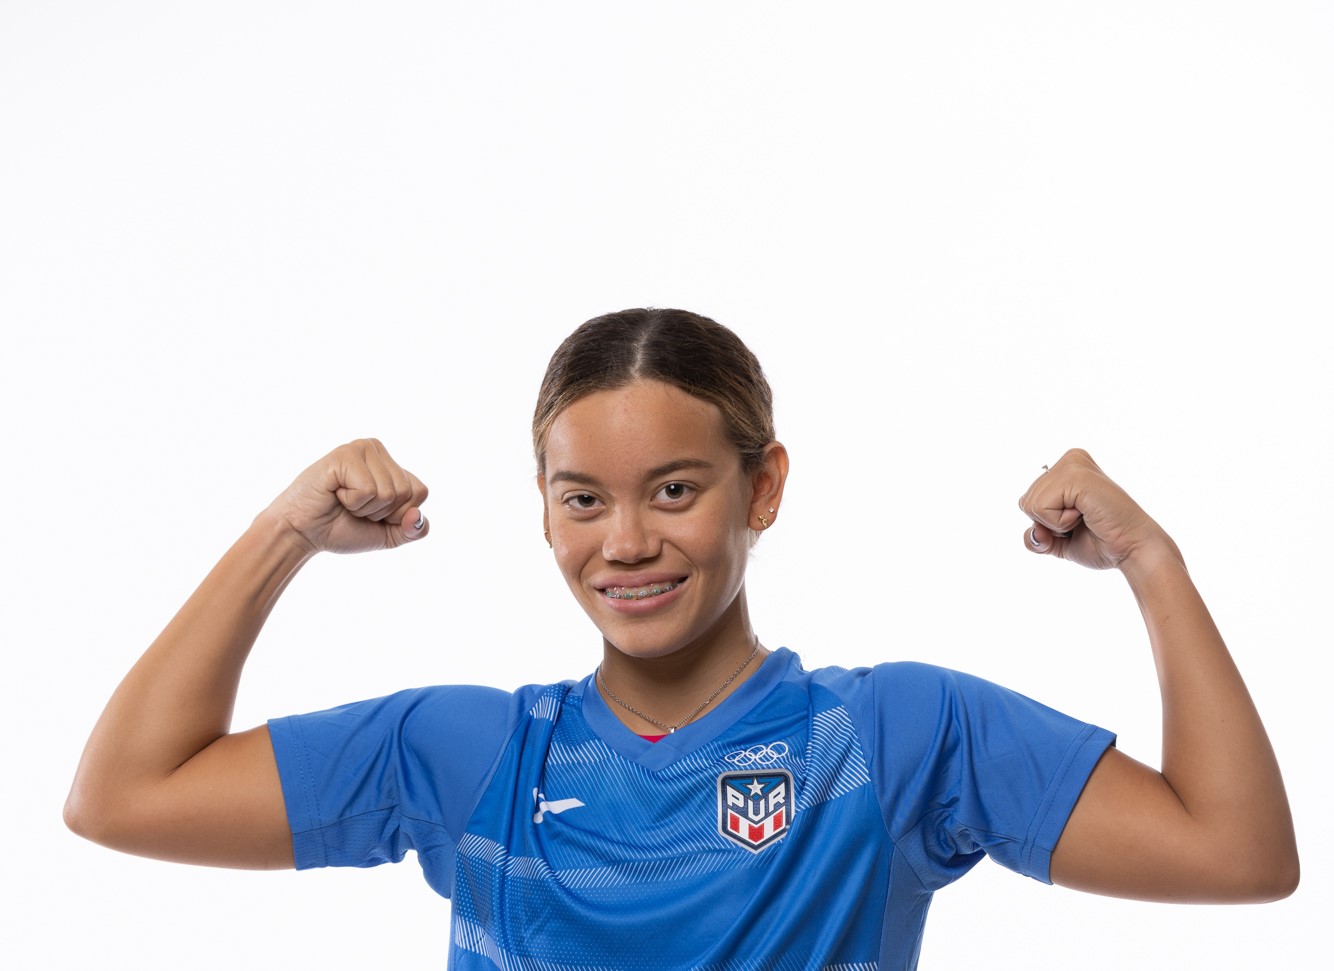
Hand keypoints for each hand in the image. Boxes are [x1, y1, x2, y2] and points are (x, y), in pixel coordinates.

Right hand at [261, 439, 428, 554]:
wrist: (303, 533)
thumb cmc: (342, 529)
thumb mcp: (388, 535)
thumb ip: (413, 530)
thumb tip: (417, 515)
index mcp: (391, 465)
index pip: (420, 492)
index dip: (398, 514)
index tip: (371, 513)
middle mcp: (378, 450)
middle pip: (406, 492)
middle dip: (380, 512)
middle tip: (354, 507)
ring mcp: (362, 449)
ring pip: (389, 492)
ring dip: (364, 508)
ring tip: (343, 500)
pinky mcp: (345, 454)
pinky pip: (368, 490)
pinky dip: (352, 502)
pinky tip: (335, 493)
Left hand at [1018, 448, 1174, 571]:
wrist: (1132, 550)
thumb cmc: (1102, 543)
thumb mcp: (1057, 541)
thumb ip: (1036, 537)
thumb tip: (1033, 533)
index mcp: (1066, 468)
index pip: (1027, 500)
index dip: (1046, 524)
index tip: (1078, 522)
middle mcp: (1070, 459)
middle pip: (1026, 501)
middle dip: (1049, 524)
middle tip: (1083, 521)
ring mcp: (1073, 464)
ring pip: (1030, 504)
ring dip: (1056, 524)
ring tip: (1086, 517)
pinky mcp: (1077, 476)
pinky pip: (1041, 507)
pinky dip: (1060, 523)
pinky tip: (1086, 515)